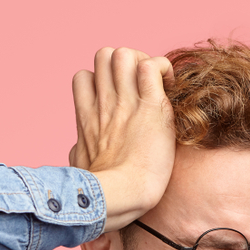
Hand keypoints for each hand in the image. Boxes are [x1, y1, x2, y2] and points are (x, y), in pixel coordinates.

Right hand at [70, 47, 175, 231]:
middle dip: (124, 64)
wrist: (122, 195)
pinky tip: (169, 86)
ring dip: (142, 62)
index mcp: (87, 117)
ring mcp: (126, 102)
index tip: (119, 98)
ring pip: (124, 54)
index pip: (84, 77)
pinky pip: (152, 65)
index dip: (102, 81)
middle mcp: (104, 104)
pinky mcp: (151, 105)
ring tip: (156, 85)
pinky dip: (162, 69)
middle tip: (141, 87)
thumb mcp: (81, 165)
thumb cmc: (104, 191)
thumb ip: (82, 148)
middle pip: (103, 56)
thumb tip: (81, 149)